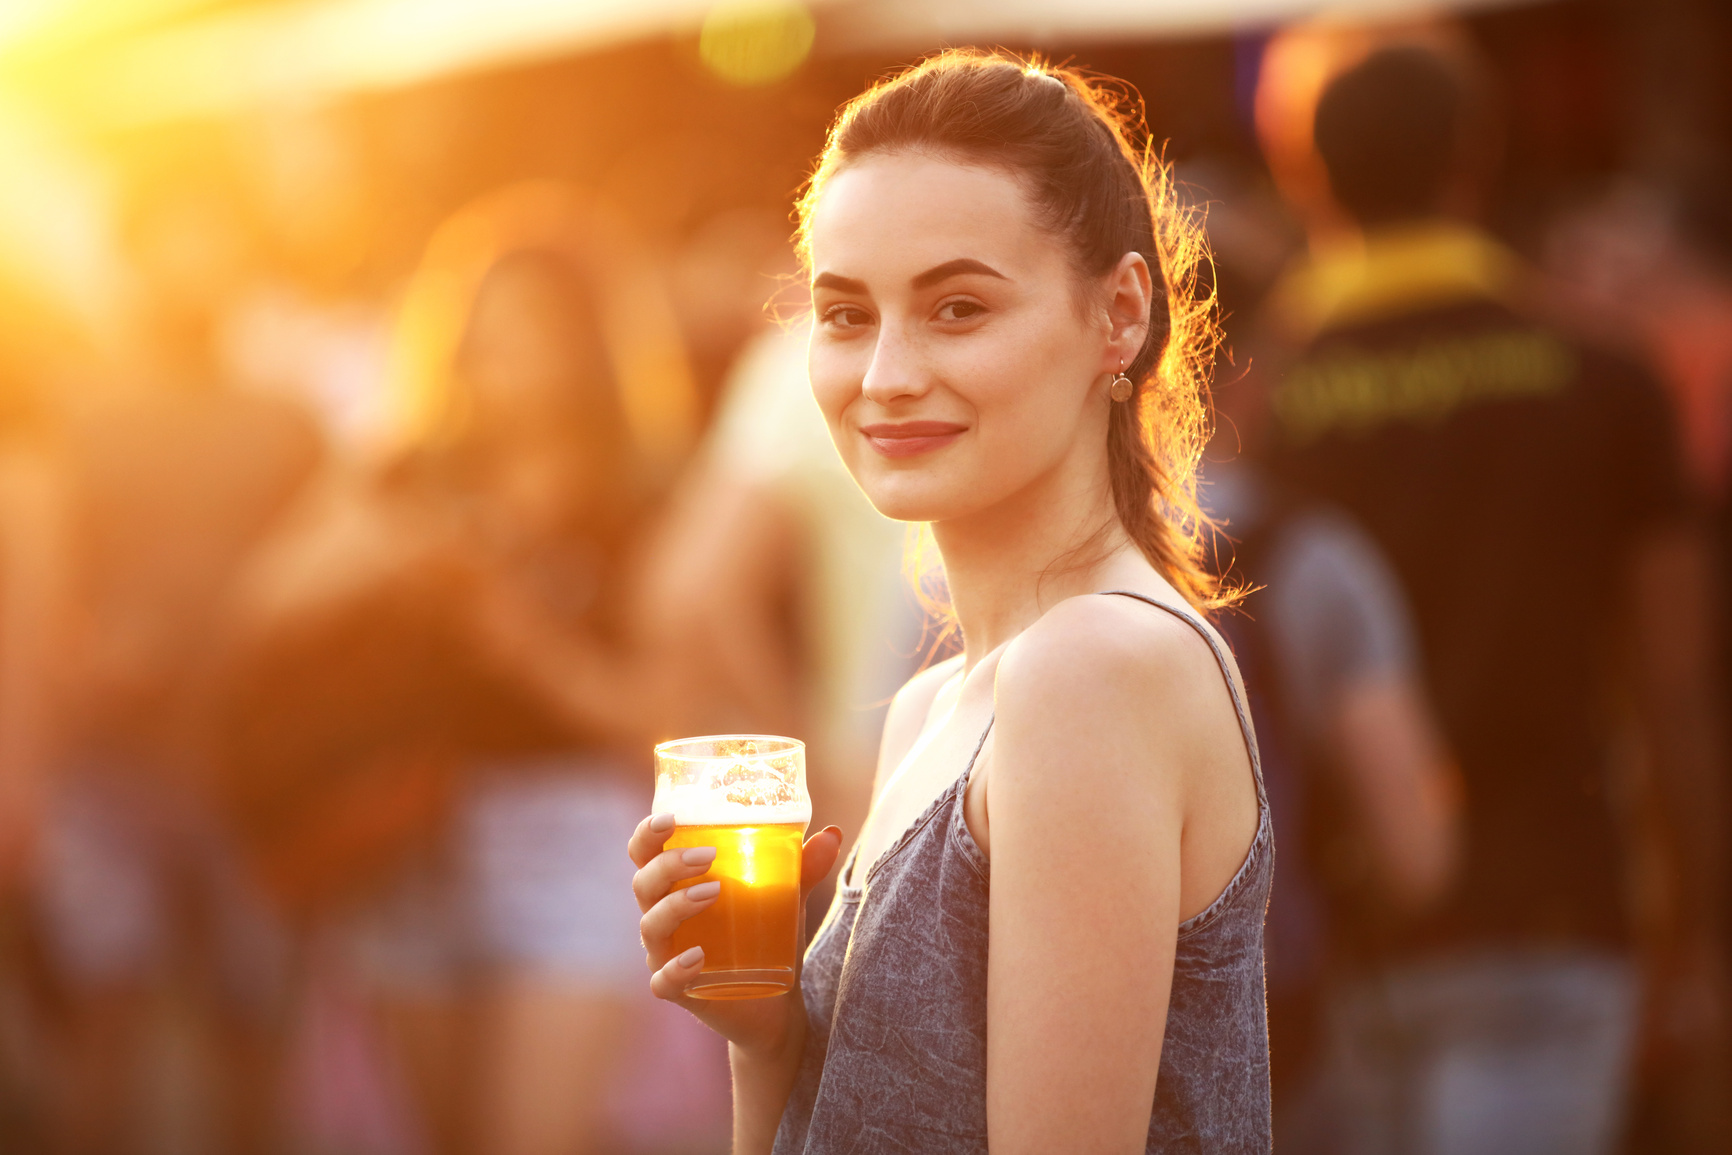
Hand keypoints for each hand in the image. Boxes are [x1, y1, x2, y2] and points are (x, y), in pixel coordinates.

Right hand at [629, 812, 842, 1057]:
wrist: (776, 1002)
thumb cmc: (765, 935)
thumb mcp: (786, 897)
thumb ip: (803, 867)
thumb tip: (832, 833)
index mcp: (677, 885)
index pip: (645, 855)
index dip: (647, 834)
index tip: (669, 819)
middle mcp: (663, 917)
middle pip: (644, 884)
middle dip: (668, 864)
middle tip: (706, 856)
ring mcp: (667, 955)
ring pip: (651, 926)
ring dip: (675, 905)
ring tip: (712, 891)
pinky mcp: (680, 991)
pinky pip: (663, 981)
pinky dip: (676, 968)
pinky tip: (697, 958)